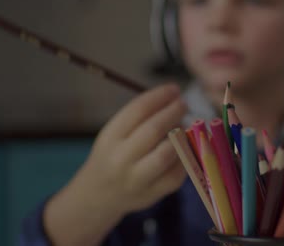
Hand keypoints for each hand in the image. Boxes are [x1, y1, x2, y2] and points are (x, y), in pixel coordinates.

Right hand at [44, 83, 187, 245]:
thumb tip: (174, 97)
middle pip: (154, 129)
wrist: (98, 195)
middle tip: (183, 104)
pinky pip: (177, 171)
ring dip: (181, 134)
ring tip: (182, 126)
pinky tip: (183, 147)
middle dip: (174, 112)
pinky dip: (185, 155)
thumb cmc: (113, 154)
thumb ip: (140, 117)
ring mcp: (137, 179)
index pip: (138, 110)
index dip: (160, 96)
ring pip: (168, 152)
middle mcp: (121, 159)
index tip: (174, 89)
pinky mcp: (154, 193)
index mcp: (110, 138)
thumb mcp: (115, 133)